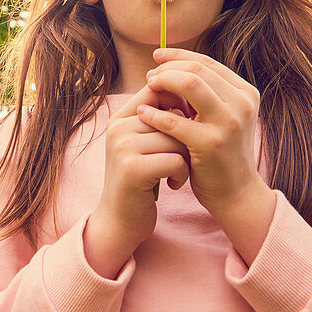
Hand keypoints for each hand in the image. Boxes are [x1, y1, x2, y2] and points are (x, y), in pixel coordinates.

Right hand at [85, 85, 190, 277]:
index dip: (180, 105)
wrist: (120, 221)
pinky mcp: (132, 169)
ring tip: (178, 171)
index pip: (157, 90)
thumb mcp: (145, 144)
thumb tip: (194, 92)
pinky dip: (182, 173)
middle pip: (171, 115)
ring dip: (186, 158)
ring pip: (176, 138)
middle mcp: (118, 127)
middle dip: (185, 137)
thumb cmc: (142, 179)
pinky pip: (175, 160)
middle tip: (183, 156)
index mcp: (121, 117)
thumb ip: (160, 119)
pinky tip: (174, 183)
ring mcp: (122, 147)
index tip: (188, 127)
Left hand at [139, 47, 265, 214]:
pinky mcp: (211, 144)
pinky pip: (175, 120)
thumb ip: (207, 94)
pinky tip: (142, 114)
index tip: (157, 56)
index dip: (179, 56)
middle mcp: (242, 104)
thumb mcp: (223, 118)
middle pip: (197, 70)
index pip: (208, 63)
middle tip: (149, 76)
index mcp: (245, 94)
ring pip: (190, 84)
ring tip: (147, 88)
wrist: (237, 194)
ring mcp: (229, 123)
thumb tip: (170, 66)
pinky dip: (155, 114)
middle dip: (168, 69)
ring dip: (163, 82)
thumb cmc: (223, 154)